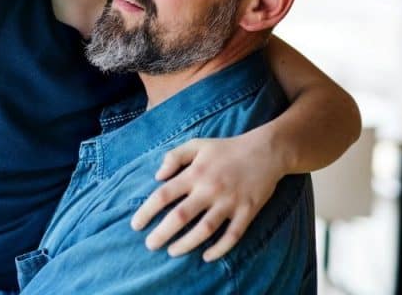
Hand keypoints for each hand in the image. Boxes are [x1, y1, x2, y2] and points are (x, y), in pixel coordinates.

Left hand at [130, 134, 284, 261]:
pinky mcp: (247, 211)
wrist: (266, 151)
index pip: (164, 194)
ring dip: (187, 244)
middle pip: (181, 216)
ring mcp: (230, 202)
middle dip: (163, 233)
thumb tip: (157, 176)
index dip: (147, 211)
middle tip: (150, 245)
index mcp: (195, 173)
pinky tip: (207, 256)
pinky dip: (220, 248)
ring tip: (173, 252)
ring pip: (205, 229)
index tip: (136, 225)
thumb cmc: (227, 148)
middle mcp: (210, 189)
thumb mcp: (197, 144)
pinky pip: (233, 235)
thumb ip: (174, 157)